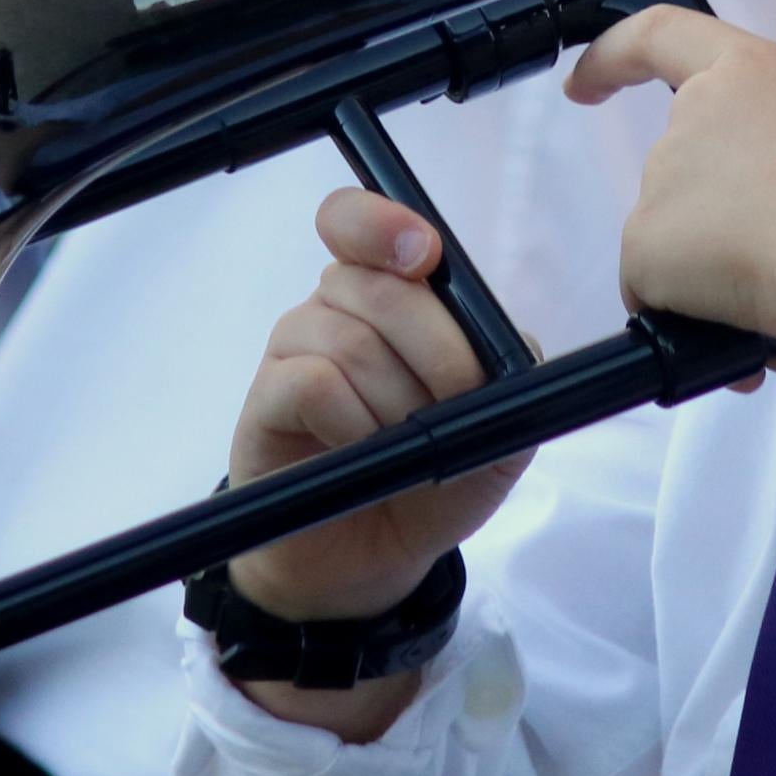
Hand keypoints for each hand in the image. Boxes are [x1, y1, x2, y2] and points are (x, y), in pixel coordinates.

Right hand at [224, 190, 531, 628]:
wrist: (374, 556)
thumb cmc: (434, 477)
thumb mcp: (498, 428)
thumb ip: (509, 369)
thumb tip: (504, 343)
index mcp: (389, 290)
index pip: (360, 219)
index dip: (385, 224)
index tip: (424, 255)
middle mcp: (336, 303)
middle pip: (384, 290)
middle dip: (440, 356)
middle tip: (452, 407)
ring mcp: (294, 346)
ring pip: (352, 341)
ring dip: (396, 406)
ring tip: (400, 446)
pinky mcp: (266, 397)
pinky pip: (312, 384)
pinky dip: (351, 423)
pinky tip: (359, 453)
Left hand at [569, 9, 775, 389]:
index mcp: (752, 73)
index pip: (658, 35)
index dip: (614, 55)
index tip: (586, 83)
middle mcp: (695, 119)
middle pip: (696, 179)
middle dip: (741, 233)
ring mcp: (664, 186)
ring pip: (689, 248)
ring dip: (736, 288)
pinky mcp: (647, 251)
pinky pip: (661, 296)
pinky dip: (699, 323)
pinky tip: (760, 343)